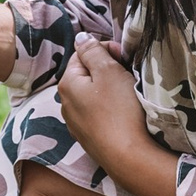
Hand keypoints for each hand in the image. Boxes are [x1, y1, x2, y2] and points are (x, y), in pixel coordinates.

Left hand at [59, 40, 153, 169]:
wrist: (128, 157)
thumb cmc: (120, 111)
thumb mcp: (108, 71)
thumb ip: (93, 51)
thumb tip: (81, 38)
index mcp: (67, 83)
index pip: (82, 53)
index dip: (105, 50)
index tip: (124, 57)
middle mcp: (66, 103)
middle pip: (88, 75)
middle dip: (109, 71)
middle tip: (129, 76)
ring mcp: (76, 123)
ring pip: (94, 96)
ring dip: (111, 91)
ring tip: (128, 96)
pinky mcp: (90, 138)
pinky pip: (99, 114)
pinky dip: (111, 110)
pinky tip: (124, 115)